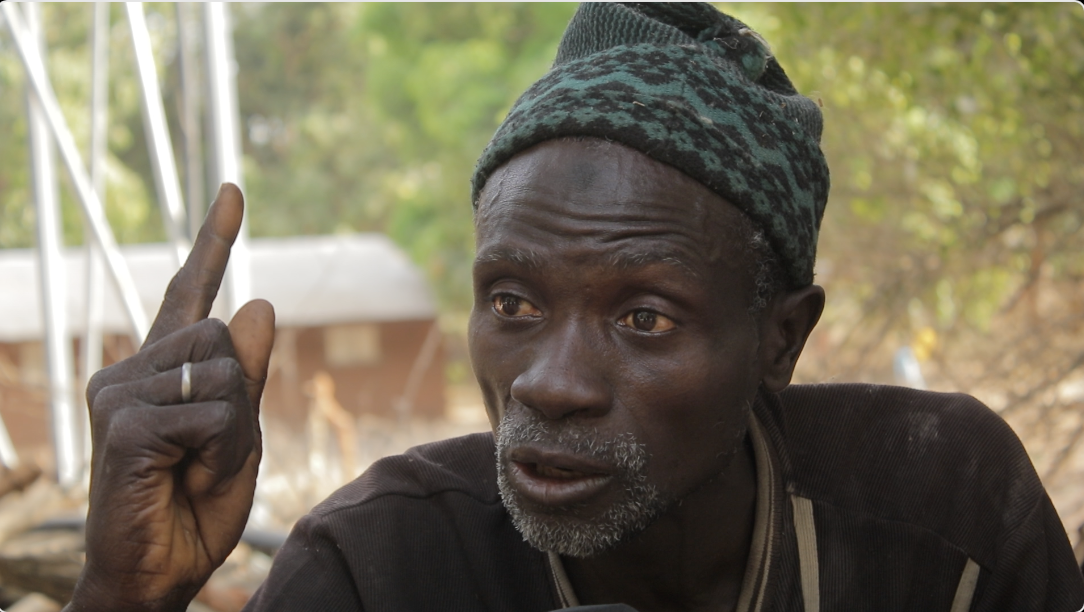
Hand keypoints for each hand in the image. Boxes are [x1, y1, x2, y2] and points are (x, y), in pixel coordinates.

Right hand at [66, 184, 274, 611]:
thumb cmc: (196, 501)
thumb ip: (247, 372)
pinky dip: (221, 452)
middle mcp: (133, 368)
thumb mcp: (239, 432)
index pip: (190, 293)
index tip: (232, 191)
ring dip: (234, 431)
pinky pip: (212, 414)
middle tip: (212, 451)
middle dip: (243, 399)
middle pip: (227, 338)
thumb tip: (257, 301)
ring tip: (195, 467)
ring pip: (226, 374)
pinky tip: (184, 477)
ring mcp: (121, 392)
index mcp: (163, 367)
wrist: (160, 570)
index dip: (214, 242)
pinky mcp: (125, 422)